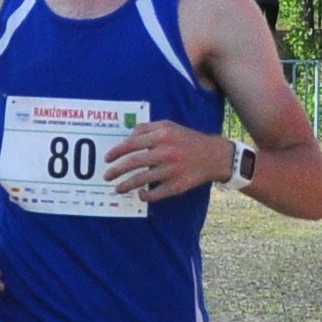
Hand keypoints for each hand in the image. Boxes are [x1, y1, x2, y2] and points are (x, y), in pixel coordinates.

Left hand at [103, 118, 230, 201]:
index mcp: (162, 135)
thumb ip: (147, 128)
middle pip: (133, 163)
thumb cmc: (187, 139)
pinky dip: (145, 195)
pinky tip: (140, 194)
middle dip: (116, 170)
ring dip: (126, 185)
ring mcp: (171, 171)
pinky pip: (155, 194)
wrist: (213, 156)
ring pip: (141, 180)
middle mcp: (166, 152)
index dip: (116, 152)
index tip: (107, 158)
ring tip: (118, 188)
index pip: (132, 144)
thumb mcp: (169, 126)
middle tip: (107, 176)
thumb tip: (127, 137)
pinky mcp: (177, 186)